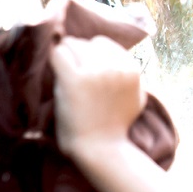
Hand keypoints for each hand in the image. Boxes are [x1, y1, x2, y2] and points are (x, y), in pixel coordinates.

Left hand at [50, 36, 144, 157]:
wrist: (101, 148)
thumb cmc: (116, 126)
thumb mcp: (137, 97)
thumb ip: (131, 76)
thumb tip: (121, 58)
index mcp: (132, 70)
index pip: (104, 43)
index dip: (93, 54)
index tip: (87, 69)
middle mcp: (115, 67)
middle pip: (87, 42)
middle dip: (79, 54)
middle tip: (75, 73)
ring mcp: (94, 72)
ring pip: (71, 44)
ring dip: (66, 57)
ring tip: (66, 74)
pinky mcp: (74, 79)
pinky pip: (58, 53)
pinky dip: (55, 60)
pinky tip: (58, 73)